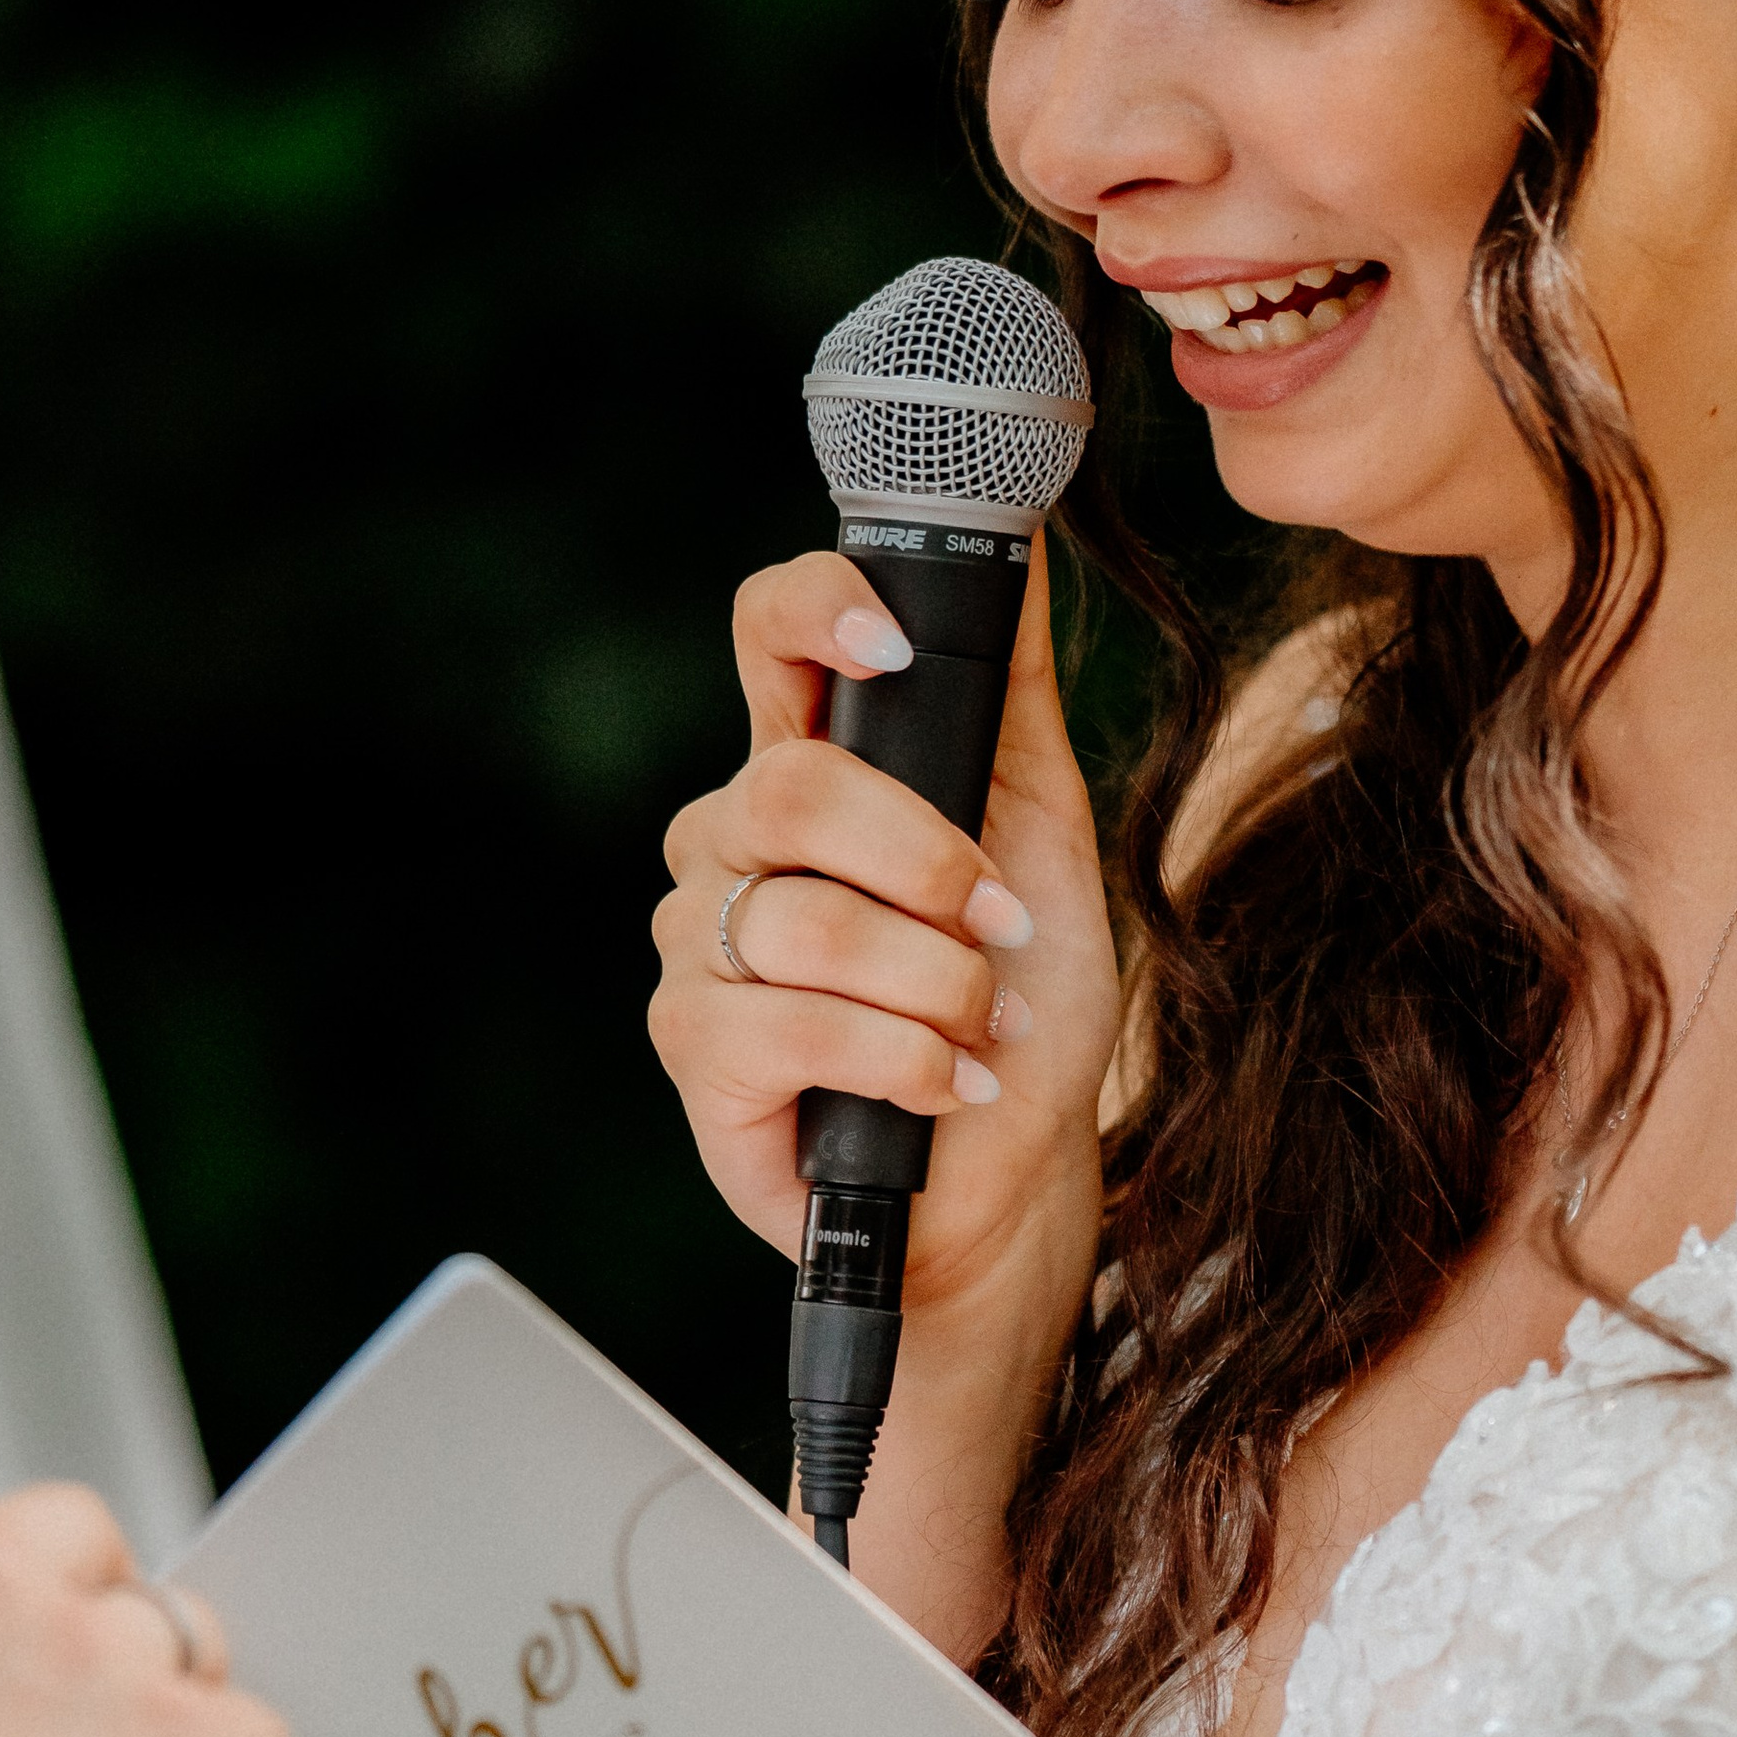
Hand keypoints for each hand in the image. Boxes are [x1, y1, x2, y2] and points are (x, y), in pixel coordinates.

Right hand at [651, 535, 1116, 1306]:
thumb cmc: (1017, 1006)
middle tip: (1000, 922)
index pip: (763, 635)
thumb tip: (1025, 557)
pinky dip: (901, 1059)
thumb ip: (1013, 701)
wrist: (1009, 1178)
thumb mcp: (1042, 835)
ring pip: (805, 921)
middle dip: (928, 861)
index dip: (813, 612)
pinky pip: (790, 1026)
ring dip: (935, 984)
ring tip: (981, 1027)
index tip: (892, 651)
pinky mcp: (694, 1051)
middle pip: (792, 785)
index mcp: (808, 770)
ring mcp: (699, 945)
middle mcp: (731, 842)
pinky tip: (943, 1087)